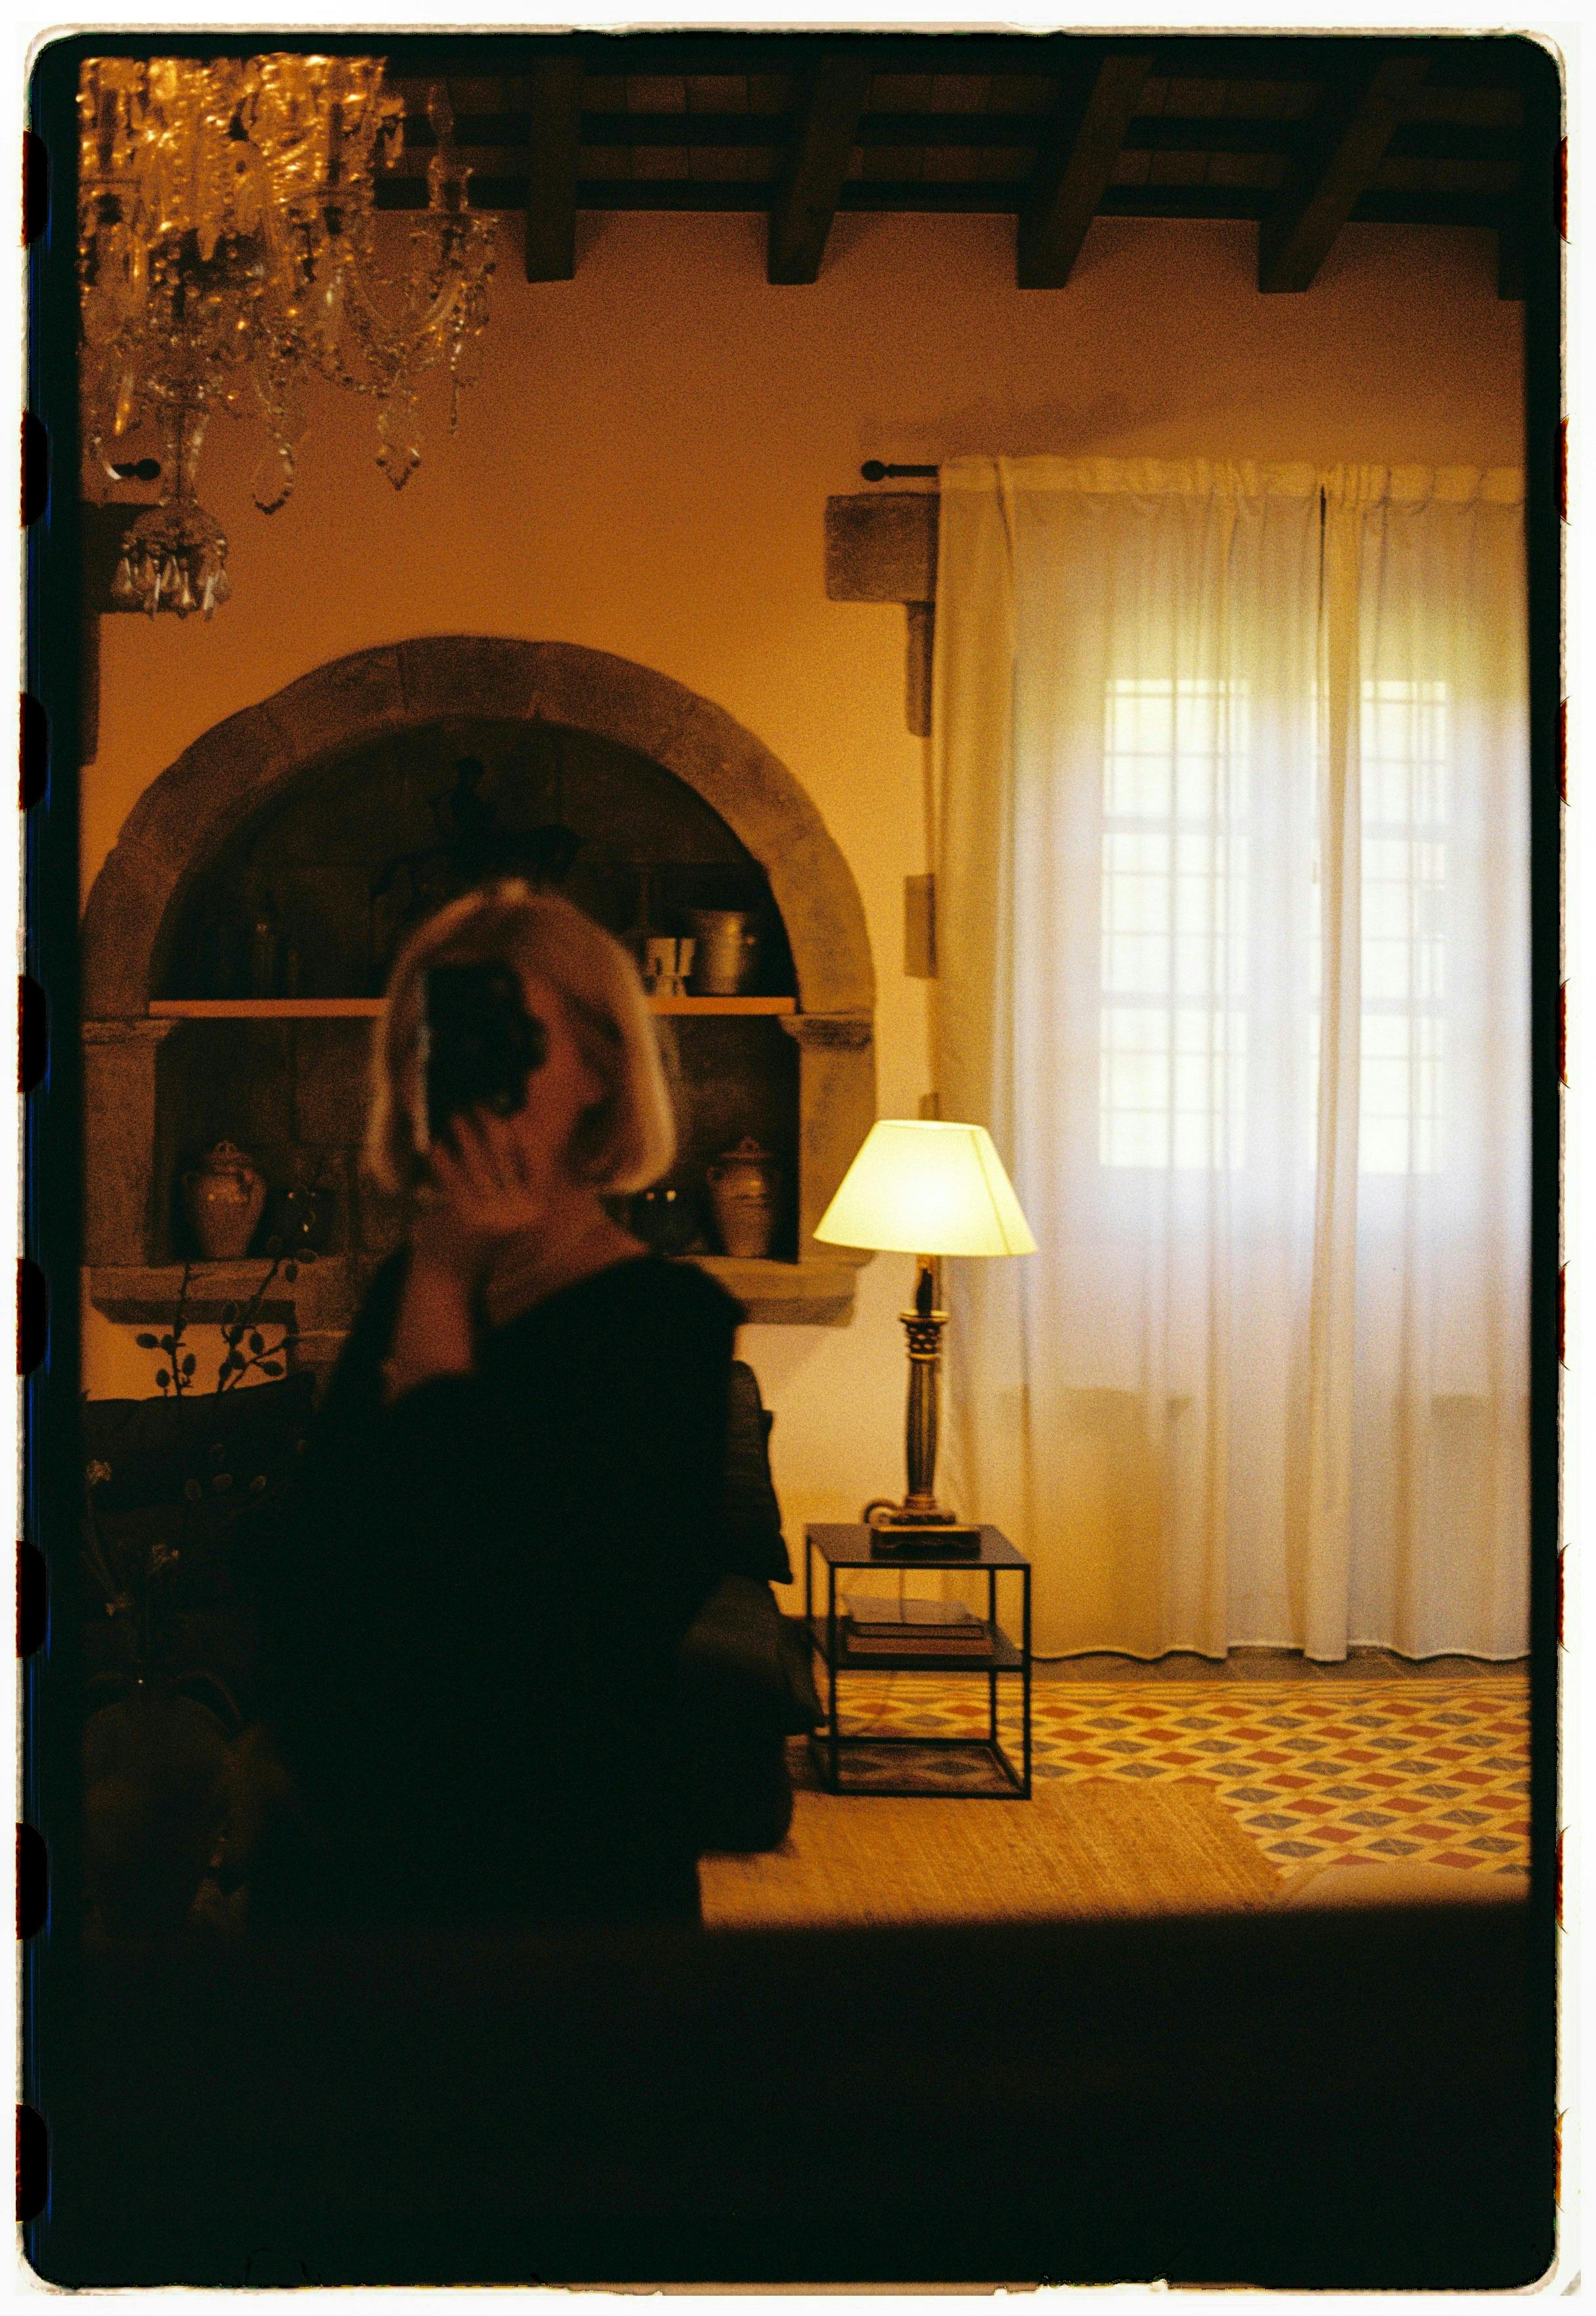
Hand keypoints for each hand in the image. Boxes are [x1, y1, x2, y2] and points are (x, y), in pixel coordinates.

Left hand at [409, 1106, 553, 1283]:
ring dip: (465, 1136)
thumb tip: (507, 1127)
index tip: (503, 1108)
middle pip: (506, 1157)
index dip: (518, 1130)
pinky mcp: (470, 1219)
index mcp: (538, 1207)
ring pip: (481, 1164)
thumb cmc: (477, 1238)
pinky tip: (436, 1147)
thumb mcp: (505, 1211)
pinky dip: (445, 1161)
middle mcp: (524, 1212)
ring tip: (454, 1117)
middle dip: (488, 1126)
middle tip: (475, 1103)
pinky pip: (456, 1180)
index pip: (533, 1158)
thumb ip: (512, 1177)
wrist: (452, 1280)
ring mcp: (498, 1216)